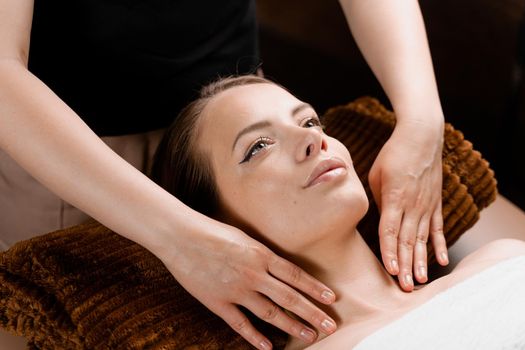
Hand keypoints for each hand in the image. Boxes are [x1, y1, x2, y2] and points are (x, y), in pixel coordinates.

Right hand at [157, 217, 336, 348]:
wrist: (181, 237)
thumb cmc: (212, 232)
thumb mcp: (244, 238)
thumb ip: (262, 255)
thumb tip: (280, 270)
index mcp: (261, 255)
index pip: (295, 275)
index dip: (314, 288)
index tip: (331, 298)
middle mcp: (254, 274)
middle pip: (289, 297)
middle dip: (312, 313)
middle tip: (330, 326)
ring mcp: (236, 290)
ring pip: (270, 313)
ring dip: (291, 326)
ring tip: (309, 336)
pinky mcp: (218, 302)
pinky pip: (240, 324)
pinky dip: (254, 337)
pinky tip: (267, 347)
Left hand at [368, 119, 448, 291]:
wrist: (421, 137)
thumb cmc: (393, 155)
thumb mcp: (376, 176)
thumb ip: (378, 201)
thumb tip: (380, 220)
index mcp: (395, 198)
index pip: (390, 231)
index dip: (390, 252)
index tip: (391, 270)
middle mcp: (413, 205)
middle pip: (407, 240)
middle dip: (405, 265)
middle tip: (405, 287)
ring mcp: (427, 206)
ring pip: (423, 238)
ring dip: (420, 260)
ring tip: (420, 280)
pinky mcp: (435, 203)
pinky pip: (438, 228)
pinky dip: (439, 245)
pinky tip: (441, 260)